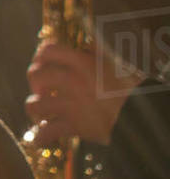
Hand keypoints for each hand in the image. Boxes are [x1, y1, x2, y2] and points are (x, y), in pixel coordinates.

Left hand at [25, 40, 144, 145]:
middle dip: (34, 81)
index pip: (48, 50)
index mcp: (82, 63)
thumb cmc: (130, 87)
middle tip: (43, 88)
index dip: (40, 55)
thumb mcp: (115, 62)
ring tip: (42, 110)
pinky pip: (49, 132)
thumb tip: (87, 42)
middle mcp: (72, 81)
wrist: (144, 116)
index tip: (42, 62)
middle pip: (35, 75)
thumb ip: (97, 50)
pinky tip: (42, 136)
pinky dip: (43, 136)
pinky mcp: (76, 126)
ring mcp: (72, 105)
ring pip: (35, 105)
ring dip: (35, 109)